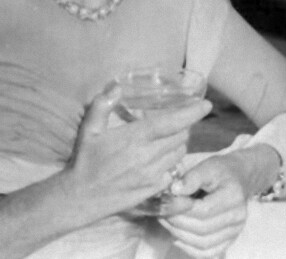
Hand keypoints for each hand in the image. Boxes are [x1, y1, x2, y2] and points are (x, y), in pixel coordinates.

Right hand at [61, 84, 211, 220]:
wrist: (80, 198)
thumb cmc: (85, 161)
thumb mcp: (89, 130)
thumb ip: (102, 106)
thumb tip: (116, 87)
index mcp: (135, 138)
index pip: (172, 122)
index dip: (192, 112)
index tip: (206, 105)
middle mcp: (148, 156)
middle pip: (181, 136)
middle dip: (182, 127)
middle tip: (175, 123)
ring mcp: (152, 174)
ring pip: (180, 154)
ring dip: (178, 144)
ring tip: (166, 140)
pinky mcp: (153, 189)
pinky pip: (173, 172)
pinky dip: (172, 163)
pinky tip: (160, 160)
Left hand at [158, 153, 252, 258]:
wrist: (239, 178)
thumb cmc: (221, 171)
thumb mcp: (207, 166)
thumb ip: (191, 178)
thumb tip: (173, 191)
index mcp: (233, 196)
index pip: (203, 211)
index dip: (181, 210)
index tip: (165, 204)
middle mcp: (237, 217)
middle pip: (202, 229)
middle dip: (177, 223)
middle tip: (161, 213)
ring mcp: (235, 231)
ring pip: (203, 243)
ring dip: (180, 235)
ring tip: (167, 222)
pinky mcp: (229, 240)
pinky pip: (208, 252)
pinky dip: (190, 248)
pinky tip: (177, 237)